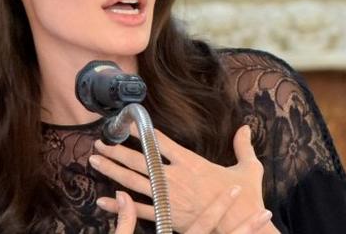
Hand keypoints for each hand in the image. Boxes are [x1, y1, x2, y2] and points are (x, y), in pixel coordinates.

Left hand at [90, 125, 274, 232]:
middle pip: (140, 161)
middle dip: (118, 150)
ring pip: (134, 182)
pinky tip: (102, 200)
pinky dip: (119, 205)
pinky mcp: (168, 216)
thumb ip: (243, 147)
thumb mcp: (249, 168)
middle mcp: (175, 178)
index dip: (143, 131)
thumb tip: (246, 129)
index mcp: (192, 163)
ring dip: (113, 170)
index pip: (160, 142)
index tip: (128, 121)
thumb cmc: (246, 198)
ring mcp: (169, 197)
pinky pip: (139, 210)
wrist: (240, 223)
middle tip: (100, 141)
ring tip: (95, 160)